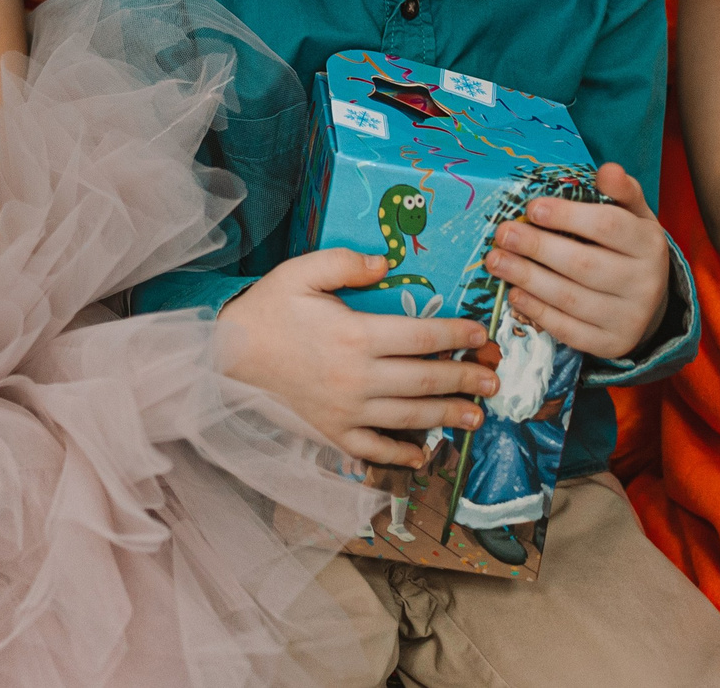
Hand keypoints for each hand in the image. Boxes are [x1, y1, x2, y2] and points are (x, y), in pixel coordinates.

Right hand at [211, 248, 495, 466]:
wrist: (226, 354)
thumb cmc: (266, 309)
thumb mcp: (301, 272)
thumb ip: (345, 262)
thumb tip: (387, 263)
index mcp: (356, 336)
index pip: (422, 336)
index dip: (456, 334)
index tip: (480, 333)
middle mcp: (357, 378)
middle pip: (425, 380)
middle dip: (464, 379)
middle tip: (493, 380)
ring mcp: (346, 410)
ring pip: (410, 417)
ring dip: (447, 417)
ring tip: (475, 417)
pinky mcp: (332, 432)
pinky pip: (374, 450)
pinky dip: (400, 456)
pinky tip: (422, 456)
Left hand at [486, 162, 670, 359]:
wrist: (648, 302)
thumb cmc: (627, 247)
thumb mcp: (632, 216)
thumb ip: (620, 192)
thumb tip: (607, 169)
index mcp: (650, 244)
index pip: (609, 227)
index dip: (567, 216)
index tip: (531, 208)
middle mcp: (646, 284)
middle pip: (584, 265)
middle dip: (537, 247)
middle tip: (503, 233)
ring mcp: (629, 319)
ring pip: (571, 299)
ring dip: (527, 278)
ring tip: (496, 261)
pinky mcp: (611, 345)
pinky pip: (569, 330)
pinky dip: (538, 312)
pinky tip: (514, 294)